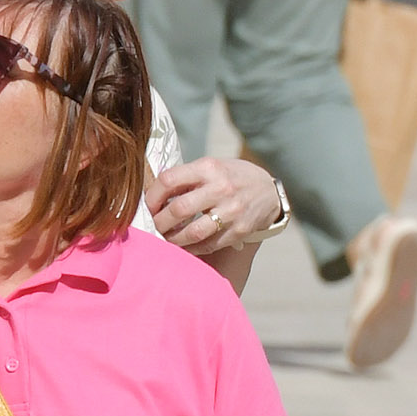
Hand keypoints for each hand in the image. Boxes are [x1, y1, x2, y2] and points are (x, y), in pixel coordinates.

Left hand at [147, 156, 281, 257]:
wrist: (268, 191)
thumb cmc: (231, 177)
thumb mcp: (210, 167)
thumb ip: (185, 178)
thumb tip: (152, 197)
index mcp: (210, 168)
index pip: (169, 180)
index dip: (152, 196)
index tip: (148, 206)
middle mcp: (222, 188)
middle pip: (179, 209)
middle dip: (159, 221)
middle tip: (153, 226)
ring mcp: (232, 211)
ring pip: (193, 232)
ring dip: (173, 239)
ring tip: (166, 238)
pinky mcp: (239, 230)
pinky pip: (209, 244)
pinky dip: (192, 248)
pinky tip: (185, 245)